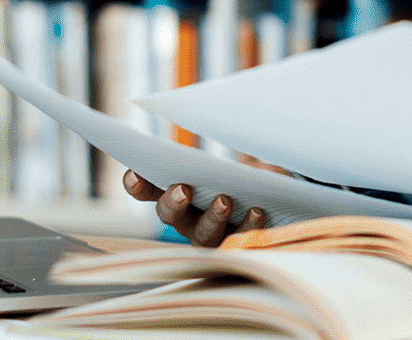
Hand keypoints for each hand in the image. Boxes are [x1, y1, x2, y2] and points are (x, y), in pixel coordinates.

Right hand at [122, 170, 269, 246]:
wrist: (277, 206)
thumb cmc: (249, 178)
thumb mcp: (243, 162)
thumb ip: (243, 160)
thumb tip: (252, 170)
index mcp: (178, 192)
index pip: (148, 190)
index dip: (137, 184)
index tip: (135, 174)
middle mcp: (187, 218)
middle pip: (169, 215)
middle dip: (173, 202)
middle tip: (183, 190)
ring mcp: (210, 237)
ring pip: (202, 233)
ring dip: (211, 217)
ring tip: (224, 200)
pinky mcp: (235, 250)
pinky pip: (239, 242)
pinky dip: (248, 226)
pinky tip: (257, 211)